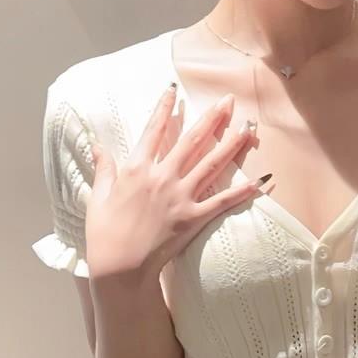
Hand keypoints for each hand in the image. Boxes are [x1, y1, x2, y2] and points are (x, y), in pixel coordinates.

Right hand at [84, 88, 263, 278]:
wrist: (119, 267)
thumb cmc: (104, 233)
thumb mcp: (97, 197)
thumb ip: (103, 168)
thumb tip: (97, 145)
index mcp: (136, 169)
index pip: (153, 131)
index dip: (163, 109)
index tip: (173, 89)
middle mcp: (161, 177)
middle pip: (191, 140)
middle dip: (211, 118)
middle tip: (227, 100)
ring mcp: (180, 197)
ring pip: (211, 164)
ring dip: (231, 143)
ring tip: (248, 126)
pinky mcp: (193, 218)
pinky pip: (222, 201)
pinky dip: (243, 191)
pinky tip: (261, 181)